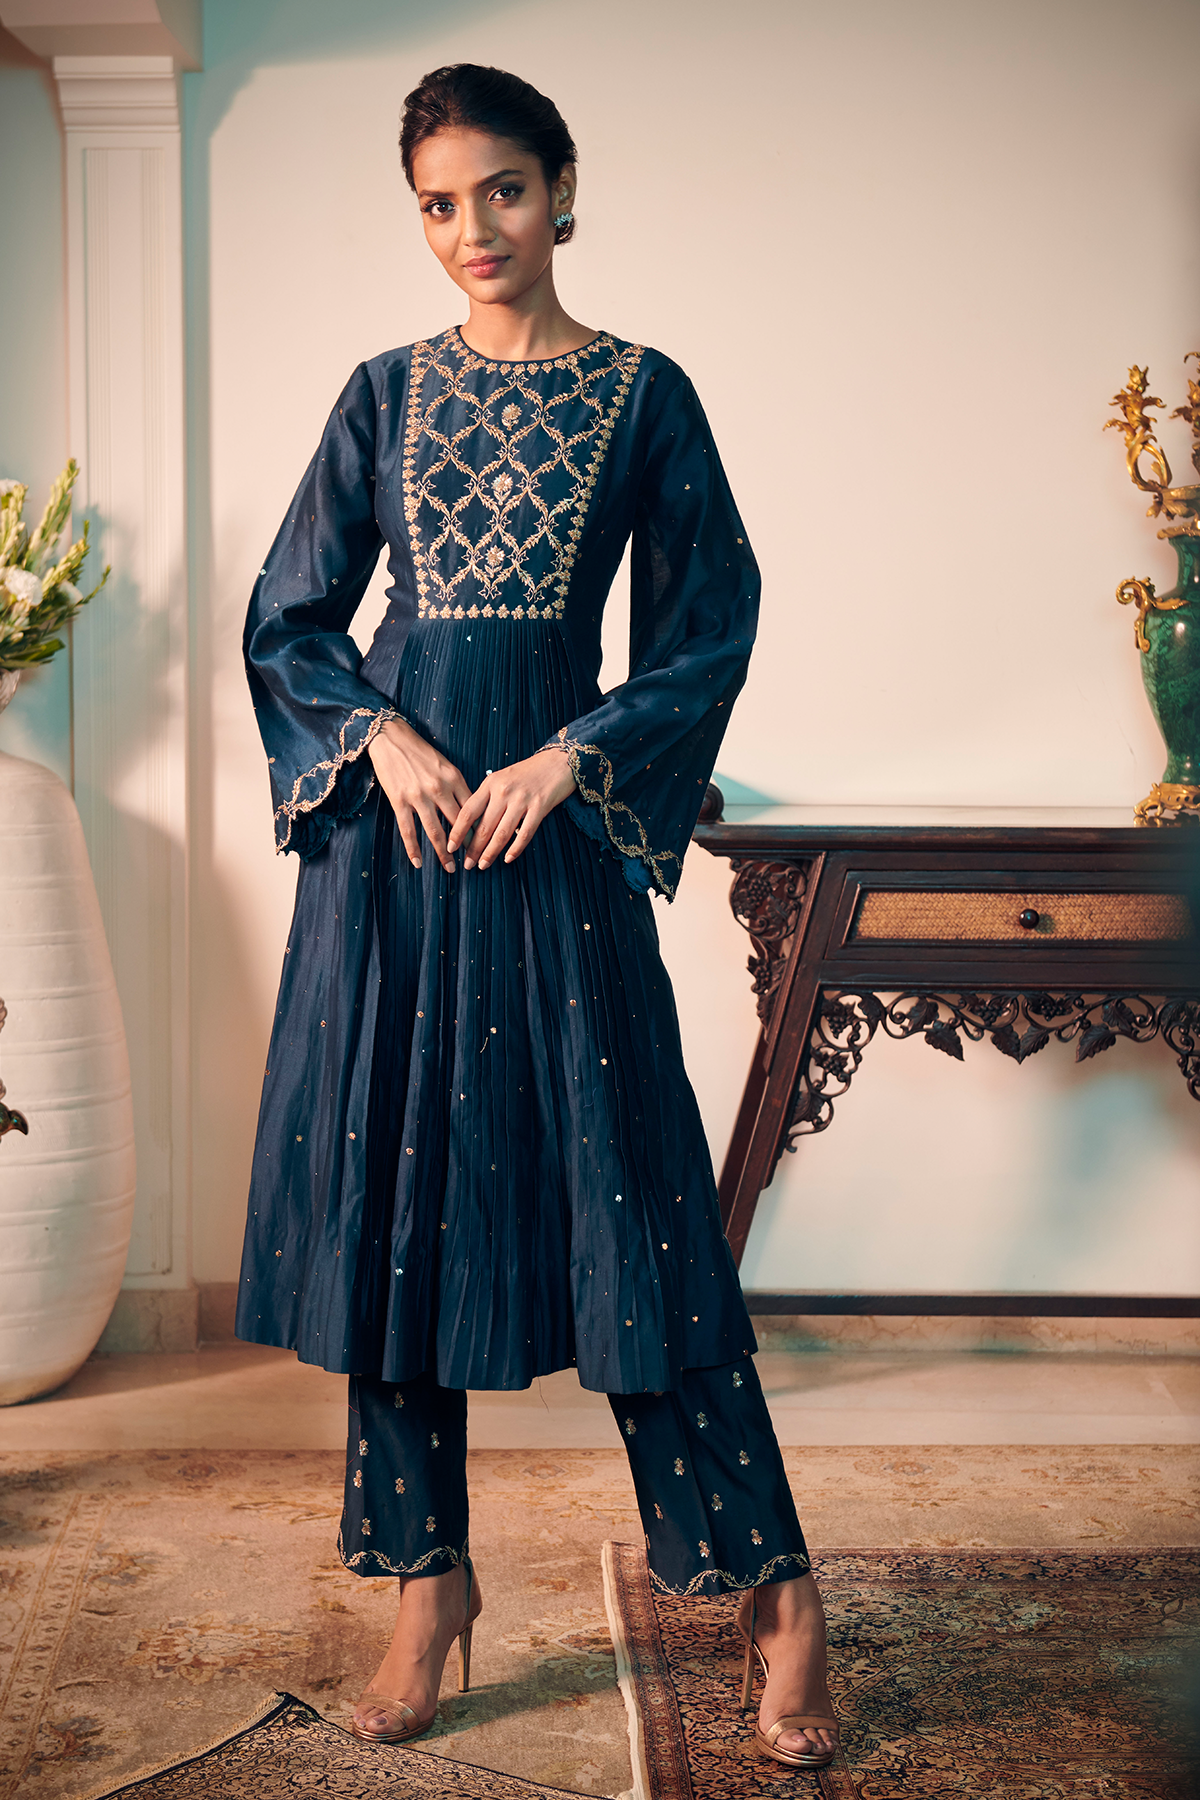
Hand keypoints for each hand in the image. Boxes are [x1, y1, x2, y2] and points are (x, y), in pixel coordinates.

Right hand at [368, 717, 471, 872]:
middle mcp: (439, 789)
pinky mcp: (400, 801)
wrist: (391, 738)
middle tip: (474, 862)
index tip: (488, 843)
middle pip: (458, 824)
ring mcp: (419, 797)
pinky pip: (408, 831)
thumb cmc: (420, 752)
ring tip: (451, 868)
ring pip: (435, 832)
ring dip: (444, 854)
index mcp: (454, 778)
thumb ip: (457, 787)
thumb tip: (471, 810)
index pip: (473, 809)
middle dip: (468, 846)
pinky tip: (418, 862)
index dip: (482, 828)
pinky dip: (413, 849)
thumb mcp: (446, 765)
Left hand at [447, 748, 575, 869]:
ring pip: (501, 834)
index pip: (468, 811)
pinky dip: (515, 849)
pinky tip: (508, 858)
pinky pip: (524, 834)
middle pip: (483, 827)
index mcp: (490, 783)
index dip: (457, 831)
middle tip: (468, 864)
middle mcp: (503, 791)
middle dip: (473, 849)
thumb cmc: (528, 772)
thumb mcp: (501, 778)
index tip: (450, 846)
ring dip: (490, 853)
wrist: (558, 762)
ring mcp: (522, 800)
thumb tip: (472, 824)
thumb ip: (487, 797)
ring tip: (483, 865)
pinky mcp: (539, 807)